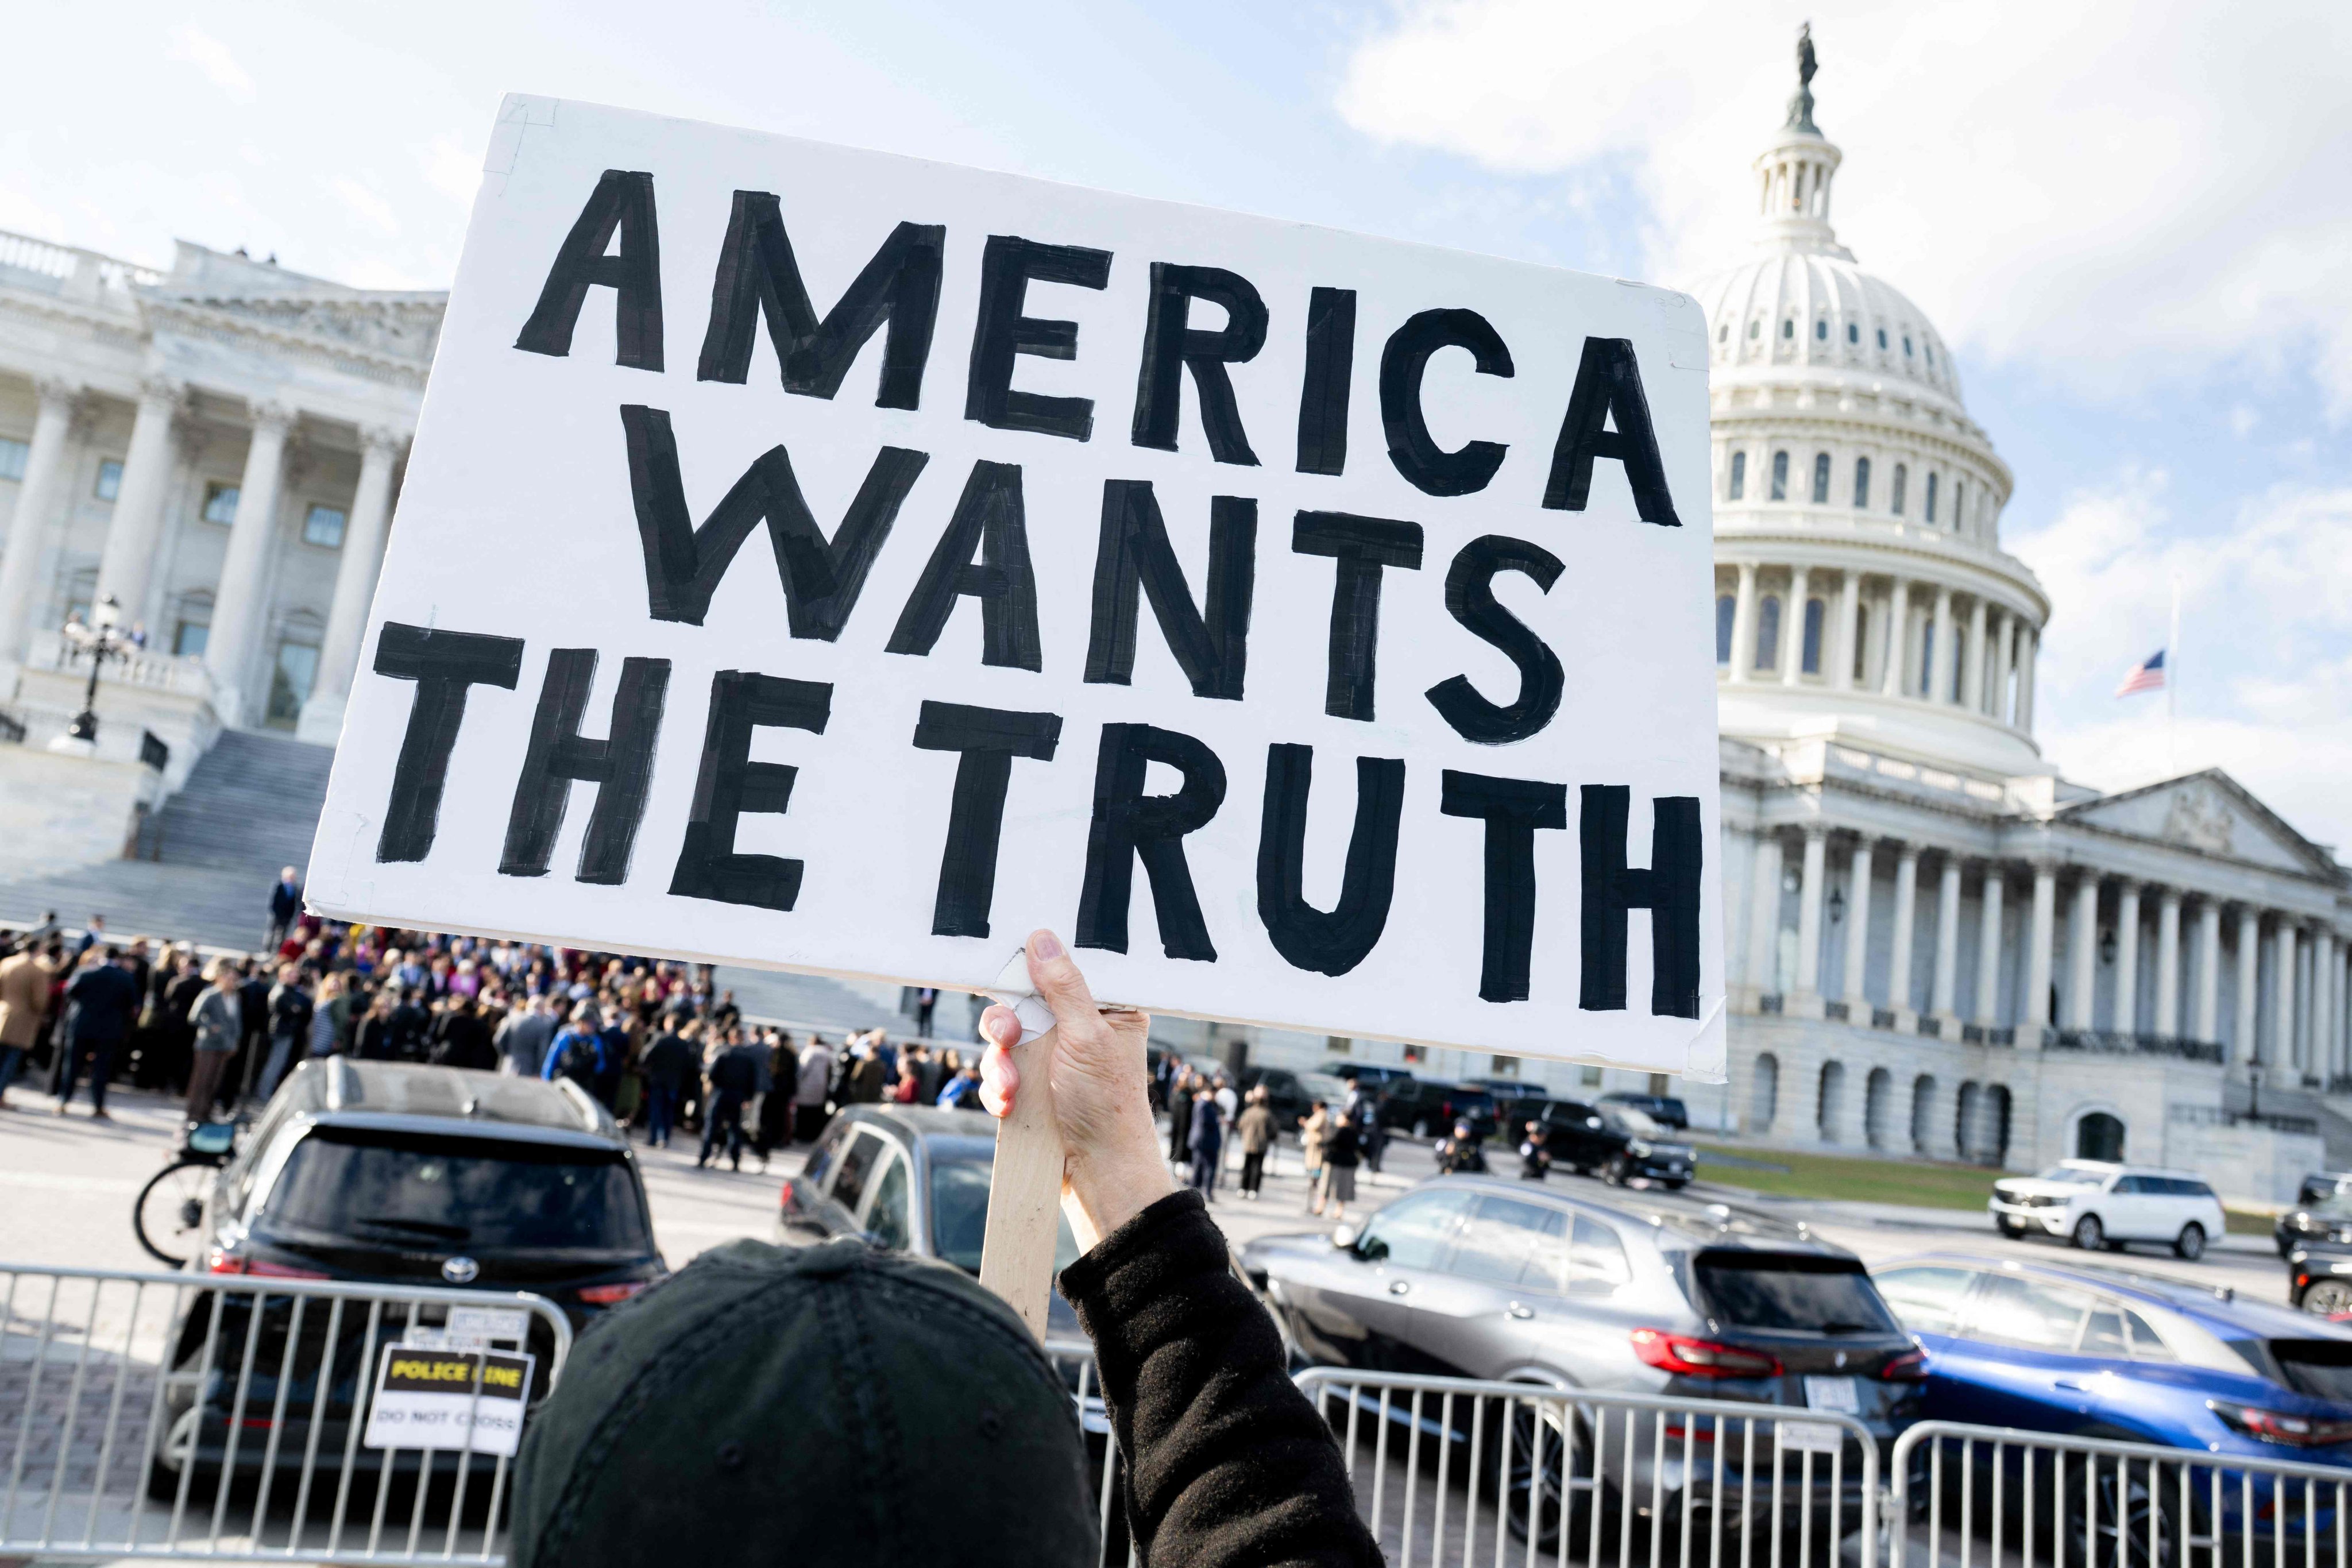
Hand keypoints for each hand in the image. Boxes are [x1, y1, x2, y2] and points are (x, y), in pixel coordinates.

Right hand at [980, 930, 1171, 1250]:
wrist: (1096, 1174)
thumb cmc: (1107, 1107)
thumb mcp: (1087, 1037)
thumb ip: (1064, 988)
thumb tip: (1042, 938)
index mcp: (1105, 1010)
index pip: (1063, 971)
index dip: (1033, 970)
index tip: (1012, 971)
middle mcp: (1077, 1030)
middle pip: (1024, 1002)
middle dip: (1008, 1023)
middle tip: (1010, 1035)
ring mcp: (1052, 1060)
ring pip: (1005, 1039)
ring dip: (1000, 1062)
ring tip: (1011, 1088)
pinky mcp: (1031, 1088)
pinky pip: (998, 1072)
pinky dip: (997, 1087)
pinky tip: (1007, 1105)